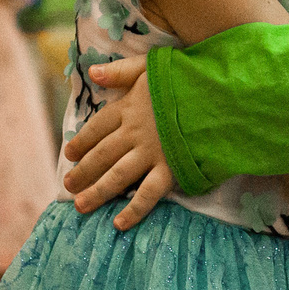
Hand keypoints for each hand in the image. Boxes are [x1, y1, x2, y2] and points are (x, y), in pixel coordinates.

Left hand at [63, 58, 174, 229]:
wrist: (220, 95)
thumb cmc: (189, 77)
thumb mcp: (151, 66)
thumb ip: (121, 71)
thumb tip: (92, 72)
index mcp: (130, 107)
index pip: (98, 126)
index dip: (82, 140)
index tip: (69, 154)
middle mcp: (135, 133)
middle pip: (102, 154)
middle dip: (83, 171)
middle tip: (68, 186)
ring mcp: (152, 152)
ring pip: (117, 176)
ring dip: (97, 192)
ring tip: (80, 205)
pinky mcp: (171, 168)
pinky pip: (148, 193)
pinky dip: (133, 210)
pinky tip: (118, 224)